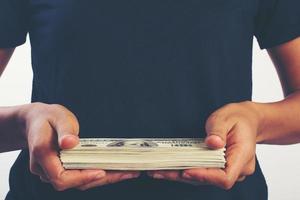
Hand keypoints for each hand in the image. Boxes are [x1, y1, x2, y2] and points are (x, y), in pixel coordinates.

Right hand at [19, 103, 139, 190]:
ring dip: (101, 178)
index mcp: (42, 154)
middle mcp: (44, 168)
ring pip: (76, 182)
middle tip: (126, 173)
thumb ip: (64, 130)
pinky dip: (94, 174)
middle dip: (100, 179)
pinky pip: (77, 176)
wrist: (34, 121)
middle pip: (72, 183)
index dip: (81, 178)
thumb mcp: (57, 116)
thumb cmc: (46, 117)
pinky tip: (111, 169)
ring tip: (125, 172)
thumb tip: (70, 143)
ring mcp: (50, 171)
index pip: (60, 177)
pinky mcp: (59, 170)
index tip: (100, 172)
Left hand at [148, 101, 261, 188]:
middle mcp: (238, 168)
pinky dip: (187, 171)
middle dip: (185, 176)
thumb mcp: (226, 118)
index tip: (186, 171)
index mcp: (243, 156)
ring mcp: (230, 170)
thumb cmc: (239, 119)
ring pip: (205, 179)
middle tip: (161, 171)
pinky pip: (204, 173)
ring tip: (159, 171)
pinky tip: (171, 168)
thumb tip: (212, 143)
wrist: (248, 120)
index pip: (225, 177)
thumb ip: (219, 130)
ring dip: (182, 175)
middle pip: (211, 180)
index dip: (205, 176)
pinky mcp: (220, 168)